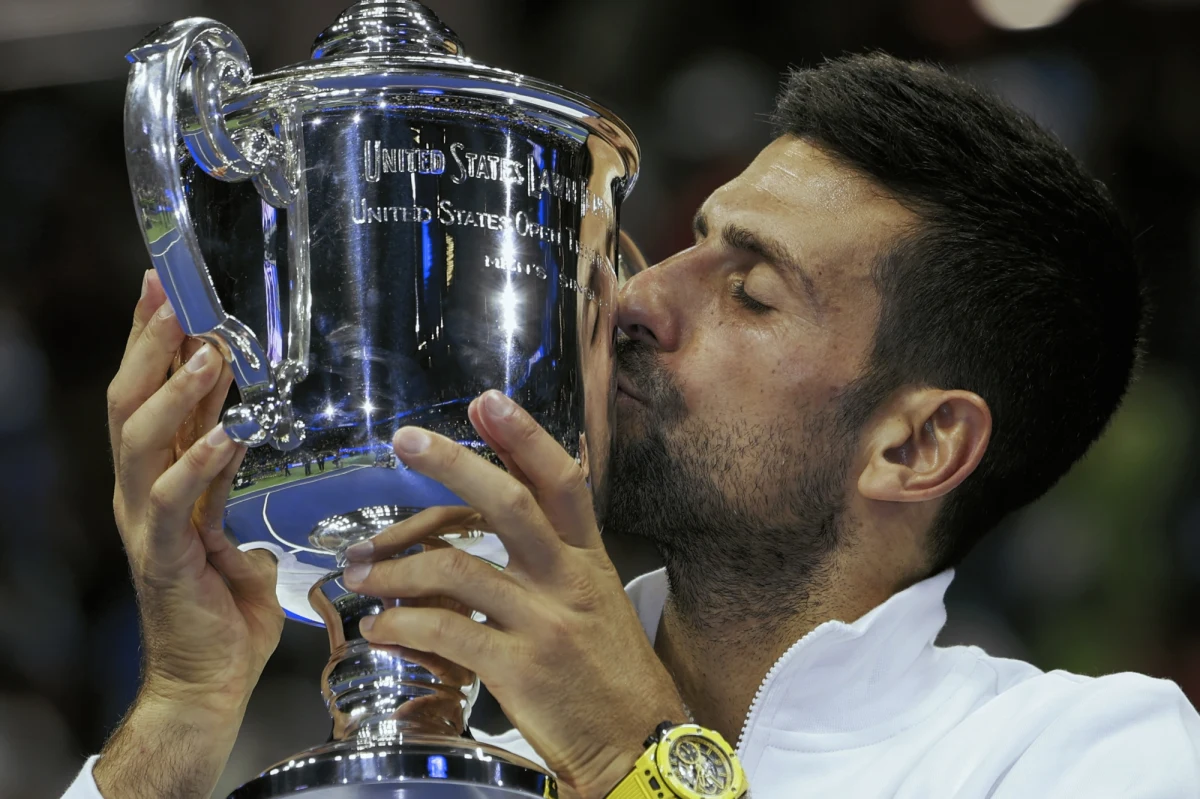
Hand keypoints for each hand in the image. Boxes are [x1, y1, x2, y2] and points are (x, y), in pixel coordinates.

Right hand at [95, 270, 282, 797]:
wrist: (207, 682)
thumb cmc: (224, 613)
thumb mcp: (234, 534)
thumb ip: (229, 495)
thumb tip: (248, 460)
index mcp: (160, 482)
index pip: (151, 397)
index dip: (156, 343)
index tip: (169, 290)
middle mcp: (141, 492)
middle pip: (132, 402)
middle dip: (151, 344)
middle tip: (174, 295)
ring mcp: (145, 522)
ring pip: (141, 440)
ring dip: (176, 392)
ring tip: (207, 353)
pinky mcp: (162, 555)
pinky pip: (174, 499)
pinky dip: (199, 461)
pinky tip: (227, 433)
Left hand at [342, 389, 686, 798]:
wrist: (636, 743)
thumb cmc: (610, 674)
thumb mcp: (596, 600)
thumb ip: (558, 556)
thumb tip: (511, 511)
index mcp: (589, 560)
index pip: (562, 482)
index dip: (524, 436)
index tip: (485, 402)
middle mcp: (568, 581)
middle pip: (510, 504)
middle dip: (455, 465)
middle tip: (407, 440)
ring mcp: (543, 623)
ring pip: (459, 569)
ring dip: (396, 566)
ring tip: (358, 571)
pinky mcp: (519, 669)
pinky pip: (447, 631)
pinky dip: (402, 624)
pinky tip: (380, 628)